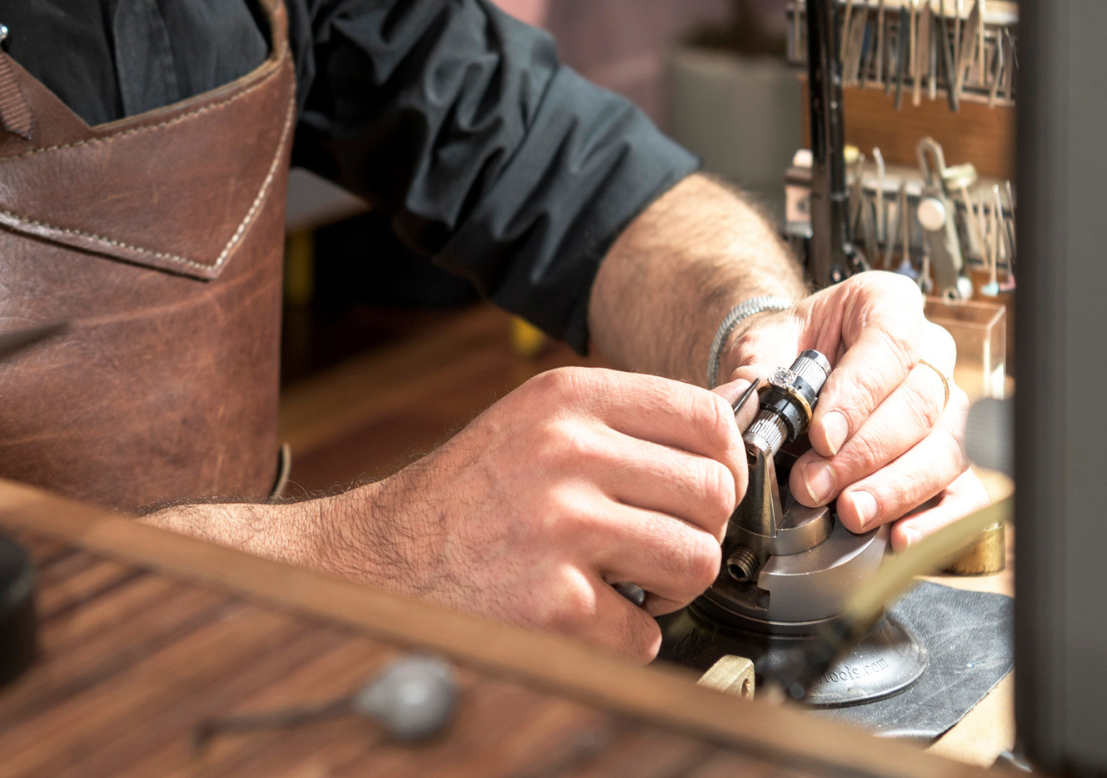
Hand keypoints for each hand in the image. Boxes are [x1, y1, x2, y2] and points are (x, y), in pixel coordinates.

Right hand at [314, 367, 744, 660]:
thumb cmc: (465, 499)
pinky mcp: (554, 601)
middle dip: (696, 532)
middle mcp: (565, 452)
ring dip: (669, 587)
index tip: (709, 490)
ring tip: (623, 583)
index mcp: (566, 398)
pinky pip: (644, 632)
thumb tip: (727, 438)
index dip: (727, 463)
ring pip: (695, 561)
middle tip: (654, 548)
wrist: (379, 561)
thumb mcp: (534, 425)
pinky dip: (619, 638)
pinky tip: (578, 617)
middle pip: (712, 494)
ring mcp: (561, 526)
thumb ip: (619, 426)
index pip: (707, 417)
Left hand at [718, 272, 967, 532]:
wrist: (794, 369)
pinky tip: (901, 536)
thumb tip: (742, 402)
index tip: (822, 435)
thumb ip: (756, 370)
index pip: (890, 344)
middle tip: (814, 485)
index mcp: (887, 305)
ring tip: (850, 513)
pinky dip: (938, 518)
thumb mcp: (763, 344)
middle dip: (864, 454)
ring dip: (896, 488)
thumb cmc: (789, 350)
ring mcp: (947, 406)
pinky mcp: (950, 455)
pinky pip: (963, 489)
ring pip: (945, 449)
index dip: (859, 394)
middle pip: (920, 403)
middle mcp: (931, 352)